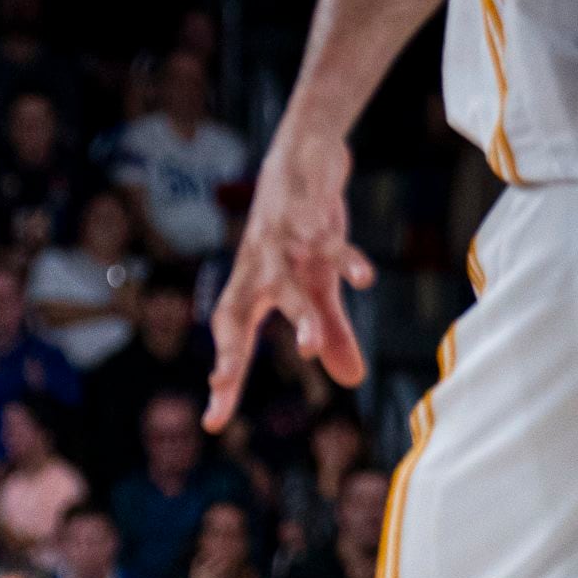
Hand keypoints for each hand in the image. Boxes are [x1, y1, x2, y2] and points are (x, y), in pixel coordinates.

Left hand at [208, 128, 372, 431]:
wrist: (303, 157)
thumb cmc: (304, 231)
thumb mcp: (318, 284)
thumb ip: (330, 334)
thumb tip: (350, 381)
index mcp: (252, 289)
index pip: (232, 341)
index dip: (225, 376)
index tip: (212, 420)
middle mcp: (258, 270)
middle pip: (240, 315)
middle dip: (232, 352)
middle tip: (222, 383)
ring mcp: (283, 243)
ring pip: (287, 284)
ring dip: (300, 314)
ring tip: (308, 347)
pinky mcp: (312, 217)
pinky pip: (331, 244)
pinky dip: (346, 259)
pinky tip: (365, 281)